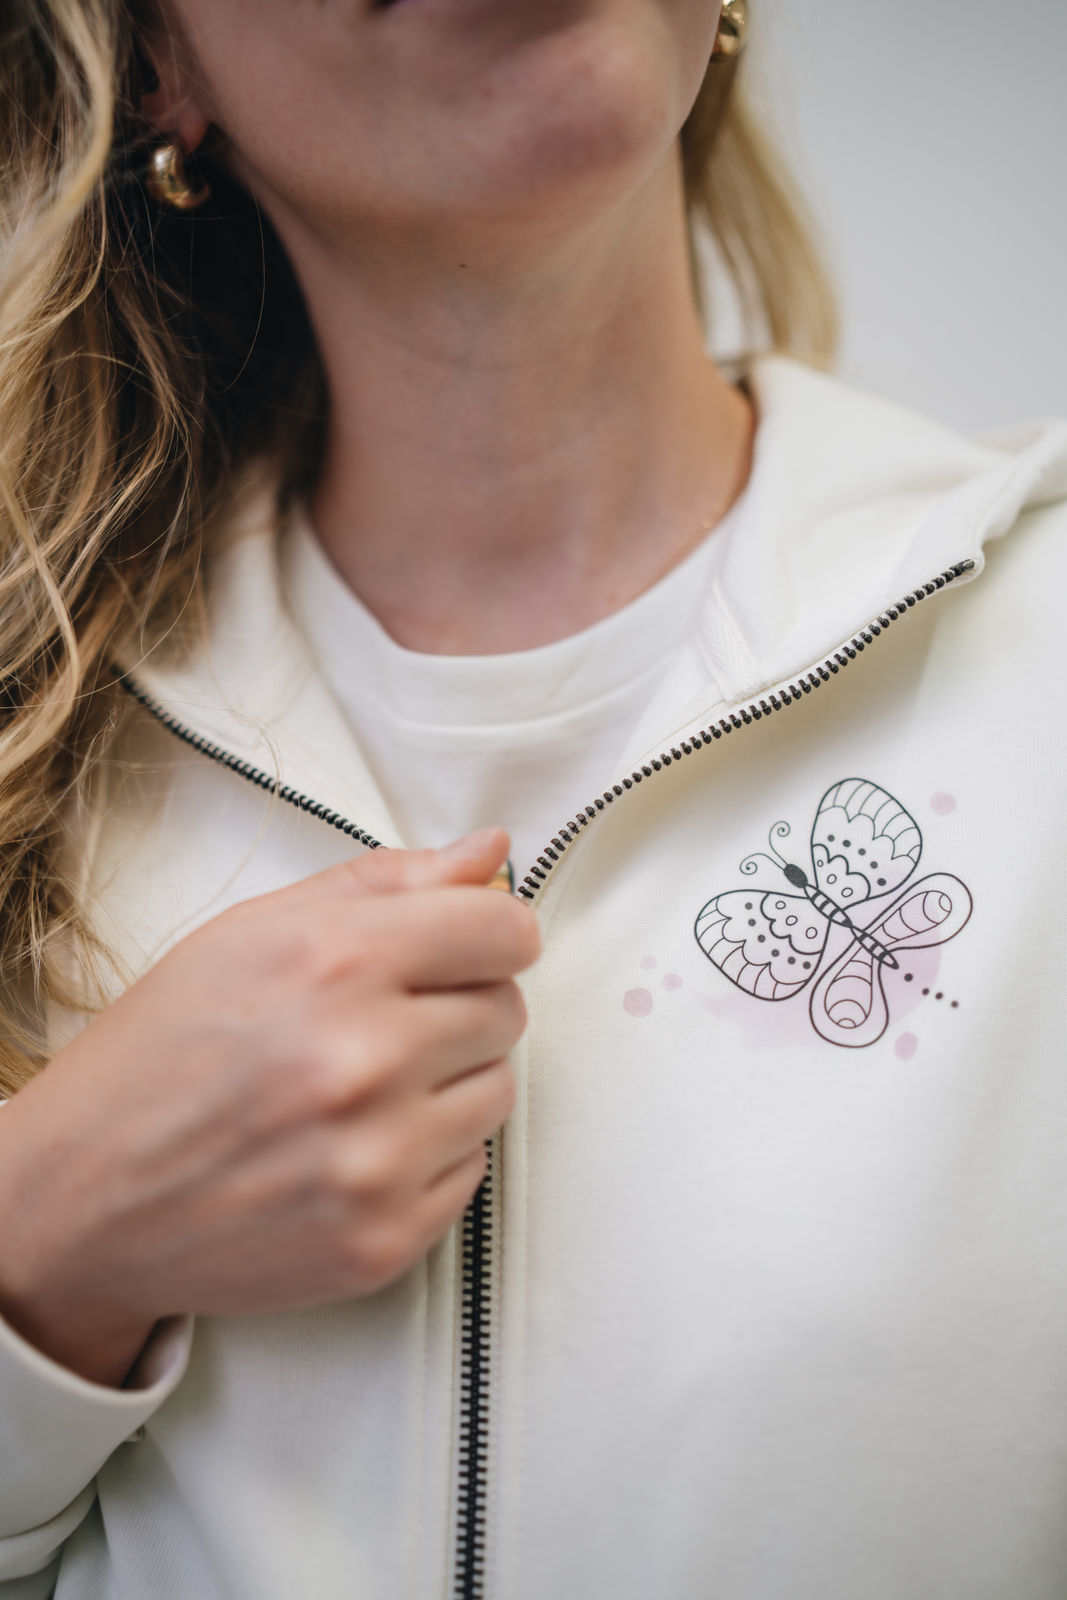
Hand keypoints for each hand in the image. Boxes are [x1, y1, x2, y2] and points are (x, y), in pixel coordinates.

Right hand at [0, 828, 537, 1386]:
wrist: (84, 1197)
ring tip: (364, 1086)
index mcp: (335, 962)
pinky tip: (356, 1144)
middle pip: (507, 1009)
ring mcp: (377, 1159)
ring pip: (498, 1090)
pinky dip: (429, 1154)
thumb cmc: (162, 1051)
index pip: (505, 931)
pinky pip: (472, 1169)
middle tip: (383, 1020)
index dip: (489, 932)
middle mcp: (364, 1060)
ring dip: (450, 1081)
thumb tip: (491, 852)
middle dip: (461, 1003)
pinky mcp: (384, 1240)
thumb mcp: (253, 931)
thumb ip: (384, 883)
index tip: (467, 944)